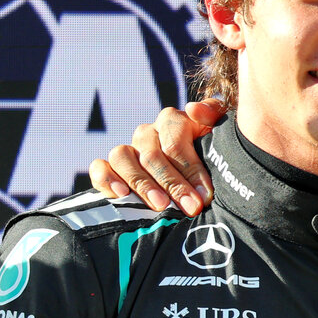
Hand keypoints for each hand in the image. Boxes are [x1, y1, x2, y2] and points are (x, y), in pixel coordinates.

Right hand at [89, 100, 220, 214]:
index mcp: (172, 122)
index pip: (175, 137)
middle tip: (190, 207)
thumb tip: (193, 109)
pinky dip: (106, 179)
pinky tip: (121, 194)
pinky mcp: (108, 169)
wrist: (196, 184)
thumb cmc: (212, 159)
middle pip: (152, 153)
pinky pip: (99, 168)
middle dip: (173, 183)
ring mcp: (127, 151)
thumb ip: (213, 115)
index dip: (190, 167)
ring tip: (161, 205)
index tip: (205, 195)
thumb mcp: (218, 137)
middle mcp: (147, 134)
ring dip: (142, 182)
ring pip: (122, 157)